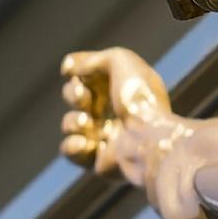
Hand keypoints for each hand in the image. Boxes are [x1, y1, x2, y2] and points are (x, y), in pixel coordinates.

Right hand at [61, 46, 174, 183]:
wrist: (148, 139)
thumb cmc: (138, 98)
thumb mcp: (121, 60)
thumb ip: (92, 59)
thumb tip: (70, 69)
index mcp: (122, 87)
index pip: (89, 73)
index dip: (75, 69)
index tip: (70, 69)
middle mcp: (113, 110)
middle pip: (74, 96)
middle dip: (73, 93)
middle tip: (85, 98)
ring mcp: (104, 136)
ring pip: (70, 123)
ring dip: (73, 120)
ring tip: (87, 122)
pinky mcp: (96, 159)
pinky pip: (70, 150)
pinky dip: (72, 145)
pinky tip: (86, 142)